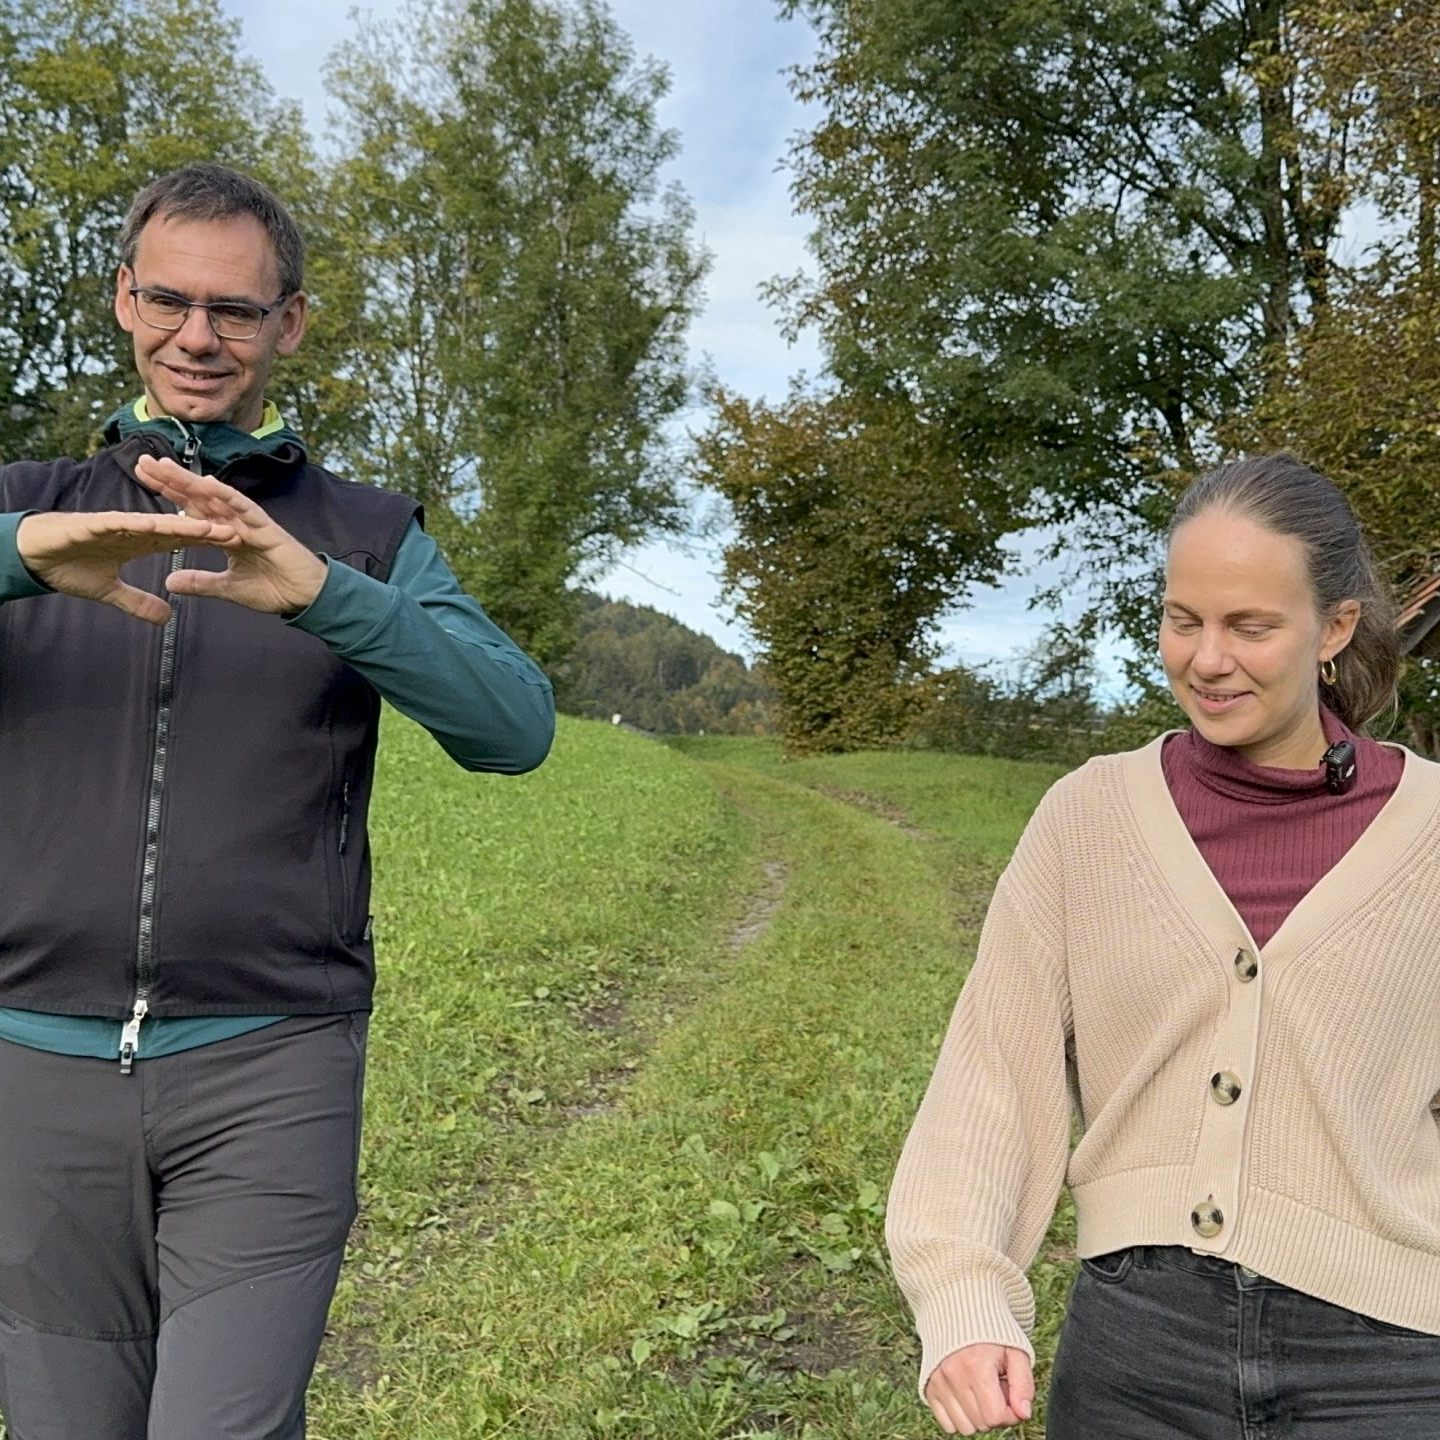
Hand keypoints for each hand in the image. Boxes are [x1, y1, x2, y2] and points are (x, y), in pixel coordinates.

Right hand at [16, 509, 237, 625]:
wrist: (33, 555)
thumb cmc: (69, 566)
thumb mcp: (109, 592)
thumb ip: (138, 602)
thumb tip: (165, 617)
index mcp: (141, 542)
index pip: (183, 540)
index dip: (210, 542)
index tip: (237, 545)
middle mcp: (134, 530)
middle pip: (177, 529)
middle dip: (207, 530)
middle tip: (238, 531)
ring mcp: (115, 525)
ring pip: (154, 523)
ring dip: (181, 525)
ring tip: (208, 526)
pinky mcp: (93, 525)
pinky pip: (119, 524)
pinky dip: (137, 524)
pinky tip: (157, 525)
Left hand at [134, 455, 328, 614]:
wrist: (306, 597)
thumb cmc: (275, 589)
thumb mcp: (228, 588)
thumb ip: (201, 582)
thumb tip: (169, 582)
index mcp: (226, 533)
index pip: (192, 507)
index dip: (168, 492)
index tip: (143, 477)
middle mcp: (235, 522)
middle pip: (198, 495)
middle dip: (171, 479)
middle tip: (143, 460)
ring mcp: (250, 521)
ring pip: (215, 495)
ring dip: (190, 480)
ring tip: (164, 466)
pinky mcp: (265, 527)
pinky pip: (242, 506)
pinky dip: (224, 494)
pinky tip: (204, 481)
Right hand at [924, 1344, 1034, 1434]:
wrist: (960, 1313)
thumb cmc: (992, 1334)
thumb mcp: (1016, 1352)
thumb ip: (1023, 1384)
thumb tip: (1023, 1414)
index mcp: (976, 1366)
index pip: (995, 1417)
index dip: (1009, 1412)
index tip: (1010, 1394)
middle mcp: (952, 1375)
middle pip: (981, 1424)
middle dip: (994, 1411)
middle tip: (995, 1387)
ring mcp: (938, 1382)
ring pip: (964, 1428)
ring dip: (976, 1416)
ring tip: (980, 1390)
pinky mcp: (929, 1388)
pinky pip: (947, 1425)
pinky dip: (959, 1417)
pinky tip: (966, 1396)